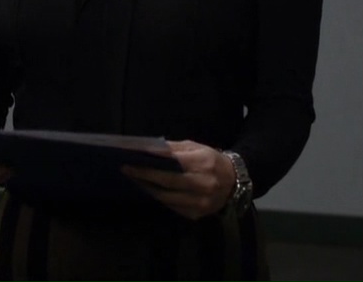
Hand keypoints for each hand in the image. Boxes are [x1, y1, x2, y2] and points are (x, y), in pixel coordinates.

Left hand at [120, 140, 234, 219]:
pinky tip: (151, 191)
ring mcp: (200, 202)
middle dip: (144, 177)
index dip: (151, 163)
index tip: (132, 160)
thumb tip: (148, 149)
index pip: (172, 164)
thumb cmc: (211, 161)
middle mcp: (202, 184)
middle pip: (167, 182)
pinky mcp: (197, 214)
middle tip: (127, 170)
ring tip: (135, 180)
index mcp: (202, 163)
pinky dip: (160, 199)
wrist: (235, 183)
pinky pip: (172, 207)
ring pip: (167, 198)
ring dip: (149, 189)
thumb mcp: (196, 148)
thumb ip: (173, 149)